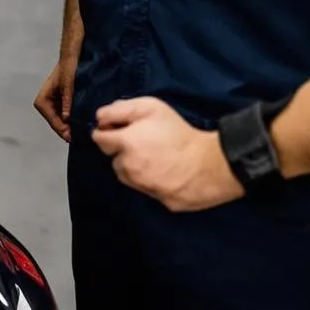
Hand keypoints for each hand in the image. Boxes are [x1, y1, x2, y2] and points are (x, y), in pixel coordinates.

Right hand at [34, 53, 77, 142]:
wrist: (73, 56)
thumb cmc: (68, 67)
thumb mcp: (68, 84)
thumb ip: (66, 101)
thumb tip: (67, 119)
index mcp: (43, 100)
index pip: (52, 120)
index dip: (63, 129)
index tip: (74, 137)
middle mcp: (47, 104)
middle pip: (57, 123)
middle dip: (69, 128)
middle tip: (82, 136)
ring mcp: (56, 104)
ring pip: (64, 120)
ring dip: (73, 124)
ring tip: (85, 130)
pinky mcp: (64, 103)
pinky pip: (68, 115)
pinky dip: (75, 118)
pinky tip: (84, 121)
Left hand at [91, 97, 243, 211]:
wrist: (211, 163)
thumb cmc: (178, 131)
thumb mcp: (150, 108)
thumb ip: (119, 110)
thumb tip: (99, 118)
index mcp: (125, 144)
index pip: (99, 140)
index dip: (106, 132)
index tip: (117, 130)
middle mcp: (129, 168)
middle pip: (113, 160)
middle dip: (121, 151)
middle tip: (141, 142)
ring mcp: (144, 187)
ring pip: (128, 177)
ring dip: (133, 168)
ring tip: (154, 158)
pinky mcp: (160, 201)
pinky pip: (147, 189)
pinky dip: (151, 182)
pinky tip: (165, 172)